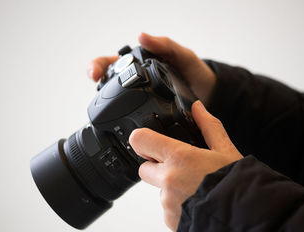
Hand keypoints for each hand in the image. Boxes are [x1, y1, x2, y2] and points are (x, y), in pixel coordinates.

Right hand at [87, 33, 216, 104]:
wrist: (208, 93)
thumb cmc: (194, 71)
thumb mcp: (182, 55)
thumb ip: (165, 46)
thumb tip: (142, 36)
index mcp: (142, 63)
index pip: (113, 63)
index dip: (100, 66)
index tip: (95, 72)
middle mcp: (138, 80)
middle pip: (109, 82)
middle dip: (99, 84)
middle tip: (96, 86)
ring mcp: (142, 98)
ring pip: (118, 100)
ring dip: (108, 102)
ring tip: (104, 106)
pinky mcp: (149, 112)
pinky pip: (133, 114)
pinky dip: (125, 117)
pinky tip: (122, 122)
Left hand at [129, 101, 242, 231]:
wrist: (246, 219)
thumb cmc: (237, 184)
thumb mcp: (225, 150)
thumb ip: (208, 126)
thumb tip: (197, 108)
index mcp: (179, 157)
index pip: (140, 140)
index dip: (142, 140)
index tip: (150, 143)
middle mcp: (168, 180)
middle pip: (144, 168)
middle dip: (157, 167)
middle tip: (182, 169)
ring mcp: (168, 203)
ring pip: (160, 190)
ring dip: (172, 189)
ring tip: (197, 190)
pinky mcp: (171, 220)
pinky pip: (168, 209)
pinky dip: (179, 207)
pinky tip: (197, 204)